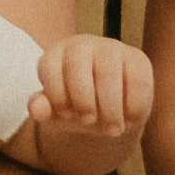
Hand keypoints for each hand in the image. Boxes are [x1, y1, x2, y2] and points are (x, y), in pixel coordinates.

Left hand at [19, 35, 150, 174]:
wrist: (108, 113)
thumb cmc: (75, 109)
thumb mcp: (55, 113)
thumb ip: (43, 110)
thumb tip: (37, 109)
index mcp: (56, 54)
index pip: (50, 66)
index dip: (56, 94)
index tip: (65, 115)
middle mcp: (83, 45)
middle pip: (78, 65)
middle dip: (83, 99)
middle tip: (89, 123)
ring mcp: (112, 48)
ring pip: (108, 72)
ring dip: (110, 107)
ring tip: (112, 130)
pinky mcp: (138, 59)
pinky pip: (137, 80)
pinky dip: (133, 106)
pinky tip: (129, 120)